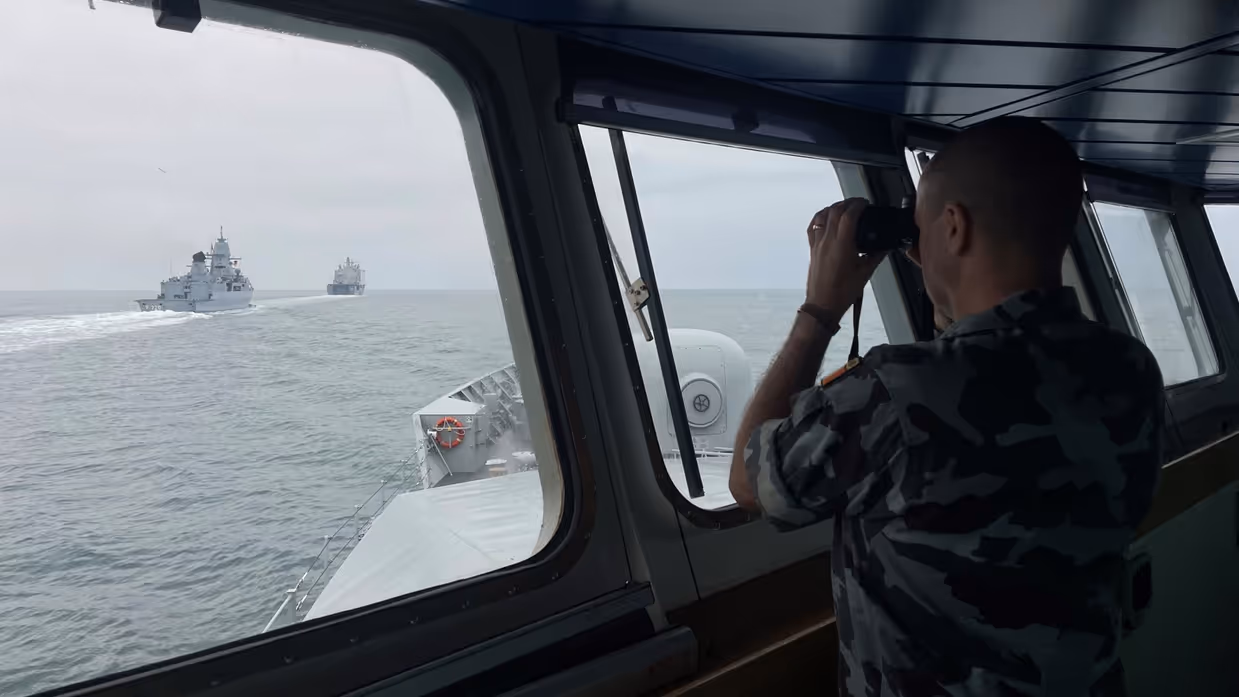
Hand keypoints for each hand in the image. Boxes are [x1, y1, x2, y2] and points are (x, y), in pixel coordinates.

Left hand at [805, 198, 886, 317]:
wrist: (823, 304)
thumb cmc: (842, 292)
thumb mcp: (865, 273)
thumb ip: (876, 256)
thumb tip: (884, 247)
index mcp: (842, 245)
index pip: (848, 216)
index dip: (858, 205)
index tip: (865, 203)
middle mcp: (827, 241)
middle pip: (835, 211)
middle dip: (848, 203)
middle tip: (858, 203)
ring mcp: (817, 244)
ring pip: (823, 216)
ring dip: (834, 207)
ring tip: (844, 207)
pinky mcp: (812, 249)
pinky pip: (813, 227)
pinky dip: (820, 217)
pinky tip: (826, 217)